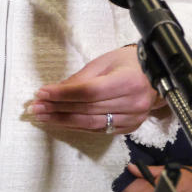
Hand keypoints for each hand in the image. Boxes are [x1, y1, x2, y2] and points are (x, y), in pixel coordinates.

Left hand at [29, 46, 160, 133]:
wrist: (155, 76)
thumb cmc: (129, 63)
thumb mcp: (104, 62)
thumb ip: (81, 78)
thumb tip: (55, 90)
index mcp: (129, 82)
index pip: (89, 92)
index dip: (63, 94)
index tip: (41, 93)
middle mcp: (133, 104)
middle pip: (87, 110)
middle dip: (57, 108)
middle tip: (35, 107)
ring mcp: (133, 119)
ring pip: (91, 124)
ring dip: (63, 121)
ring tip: (43, 116)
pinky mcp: (129, 129)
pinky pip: (98, 130)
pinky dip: (77, 126)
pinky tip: (61, 121)